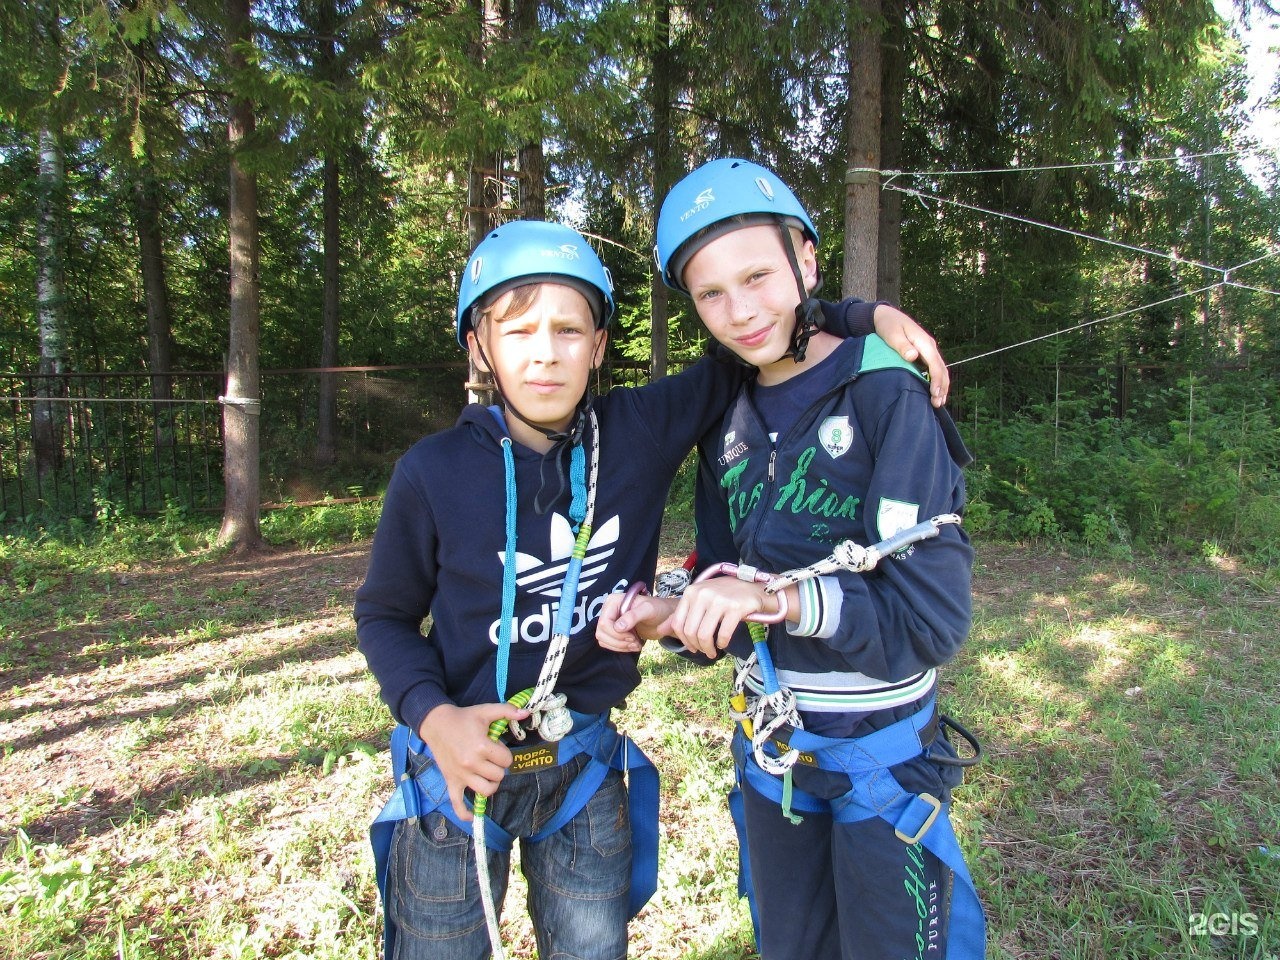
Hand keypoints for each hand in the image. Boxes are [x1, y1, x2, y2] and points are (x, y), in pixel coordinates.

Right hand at [417, 701, 529, 820]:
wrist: (436, 723)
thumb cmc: (464, 717)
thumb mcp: (486, 711)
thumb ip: (507, 711)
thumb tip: (526, 712)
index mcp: (481, 746)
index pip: (506, 760)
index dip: (505, 754)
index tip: (497, 747)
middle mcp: (471, 764)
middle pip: (498, 776)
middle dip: (499, 767)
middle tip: (491, 758)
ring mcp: (460, 775)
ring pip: (486, 791)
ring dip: (491, 784)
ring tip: (487, 774)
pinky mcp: (451, 782)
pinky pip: (457, 804)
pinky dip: (465, 813)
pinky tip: (472, 817)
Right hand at [597, 590, 674, 654]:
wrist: (663, 617)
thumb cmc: (657, 609)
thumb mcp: (649, 609)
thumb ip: (634, 616)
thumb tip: (618, 627)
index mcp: (613, 602)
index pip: (604, 623)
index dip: (616, 633)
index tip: (633, 636)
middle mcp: (608, 610)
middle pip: (601, 633)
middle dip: (619, 641)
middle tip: (635, 642)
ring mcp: (610, 622)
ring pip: (603, 640)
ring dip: (620, 646)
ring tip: (636, 644)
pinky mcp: (613, 631)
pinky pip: (608, 644)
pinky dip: (620, 648)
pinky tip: (633, 645)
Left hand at [664, 579, 779, 659]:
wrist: (752, 588)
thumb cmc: (724, 595)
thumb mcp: (700, 598)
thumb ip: (680, 613)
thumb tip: (660, 631)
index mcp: (691, 592)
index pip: (678, 623)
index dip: (683, 640)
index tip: (691, 647)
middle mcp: (703, 594)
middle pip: (690, 631)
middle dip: (696, 646)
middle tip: (704, 651)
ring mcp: (719, 600)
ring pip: (705, 634)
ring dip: (708, 649)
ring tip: (712, 652)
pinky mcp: (735, 608)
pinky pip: (723, 634)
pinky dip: (722, 643)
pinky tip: (723, 643)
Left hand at [871, 305, 949, 406]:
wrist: (886, 315)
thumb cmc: (888, 325)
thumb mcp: (892, 334)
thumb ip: (901, 345)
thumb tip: (913, 356)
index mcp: (924, 342)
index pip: (934, 364)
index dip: (936, 380)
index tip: (934, 394)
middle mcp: (930, 346)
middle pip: (941, 369)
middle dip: (941, 387)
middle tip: (937, 404)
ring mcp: (928, 350)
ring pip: (940, 369)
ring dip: (941, 386)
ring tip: (938, 402)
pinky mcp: (924, 353)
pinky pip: (935, 368)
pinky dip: (937, 380)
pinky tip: (935, 392)